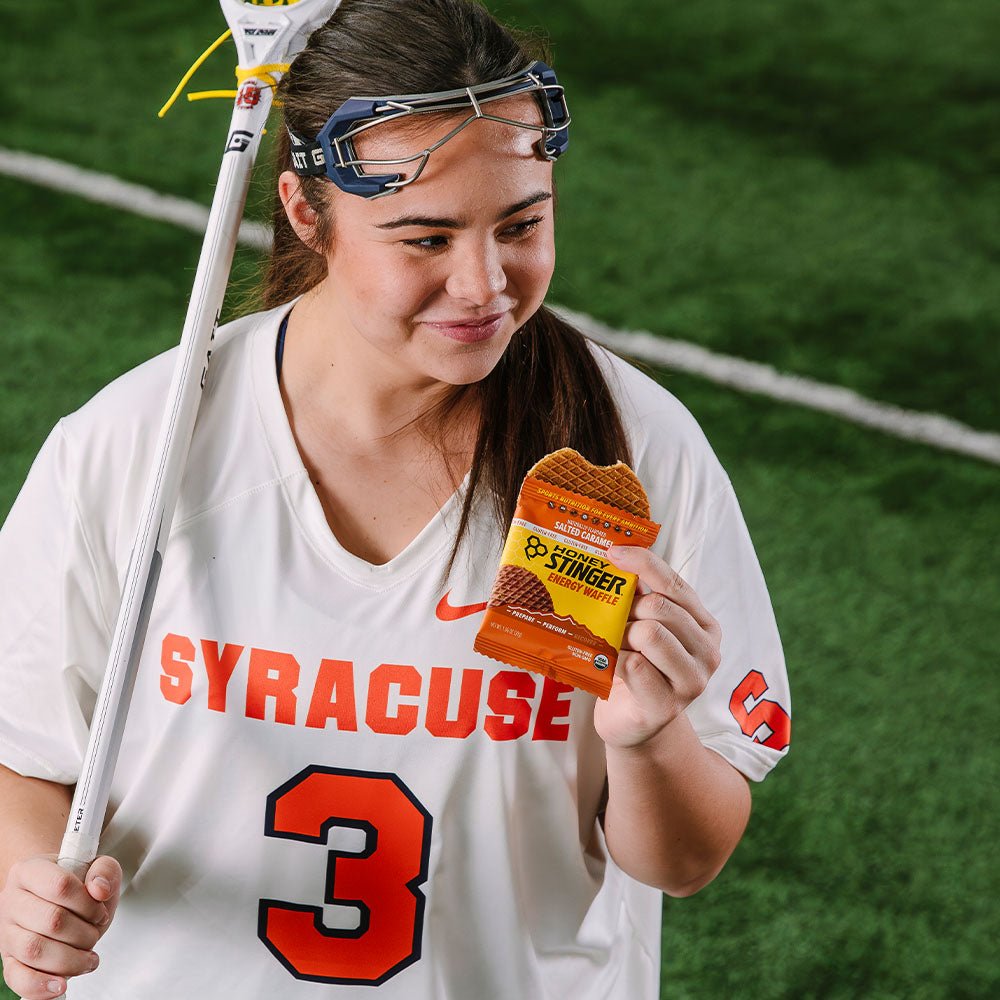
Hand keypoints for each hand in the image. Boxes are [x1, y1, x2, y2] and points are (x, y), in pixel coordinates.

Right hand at [0, 855, 120, 998]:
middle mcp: (12, 900)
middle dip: (84, 933)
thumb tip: (100, 889)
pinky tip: (61, 985)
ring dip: (70, 959)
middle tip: (95, 933)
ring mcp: (7, 932)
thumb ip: (105, 871)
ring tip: (88, 957)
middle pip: (51, 921)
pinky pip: (16, 977)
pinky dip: (40, 985)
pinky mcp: (8, 959)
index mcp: (30, 870)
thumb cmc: (77, 884)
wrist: (60, 899)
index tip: (100, 911)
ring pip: (34, 951)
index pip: (60, 885)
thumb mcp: (97, 868)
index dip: (87, 903)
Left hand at [594, 546, 721, 749]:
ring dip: (619, 635)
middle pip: (660, 608)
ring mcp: (692, 681)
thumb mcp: (646, 627)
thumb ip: (641, 596)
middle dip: (626, 609)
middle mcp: (707, 651)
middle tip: (610, 622)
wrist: (633, 724)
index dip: (643, 562)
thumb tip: (615, 552)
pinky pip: (633, 665)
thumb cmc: (637, 667)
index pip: (675, 584)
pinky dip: (613, 661)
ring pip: (649, 633)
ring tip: (612, 646)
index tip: (612, 552)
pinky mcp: (667, 706)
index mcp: (704, 625)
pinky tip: (610, 668)